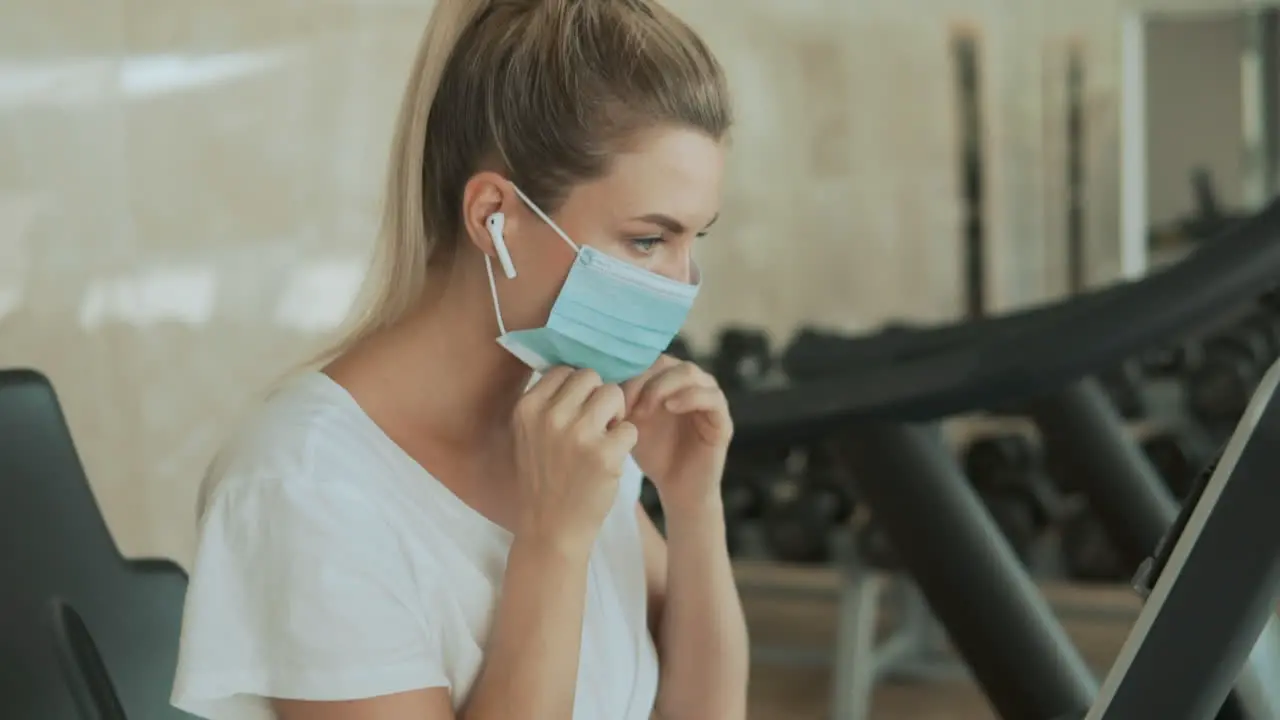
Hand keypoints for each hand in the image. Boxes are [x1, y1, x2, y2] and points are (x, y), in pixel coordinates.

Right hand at [512, 367, 637, 552]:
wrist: (551, 529)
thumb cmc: (545, 479)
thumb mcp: (529, 435)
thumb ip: (547, 402)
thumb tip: (579, 369)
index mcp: (528, 408)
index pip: (564, 371)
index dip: (578, 391)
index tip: (576, 414)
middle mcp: (550, 416)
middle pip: (591, 377)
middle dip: (599, 398)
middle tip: (596, 426)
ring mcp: (578, 434)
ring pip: (614, 394)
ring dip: (616, 416)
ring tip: (604, 440)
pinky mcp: (604, 454)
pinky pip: (630, 427)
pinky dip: (626, 442)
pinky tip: (611, 461)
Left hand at [621, 355, 733, 508]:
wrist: (676, 488)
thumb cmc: (654, 454)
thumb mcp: (632, 423)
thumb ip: (624, 400)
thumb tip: (603, 379)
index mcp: (670, 382)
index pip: (651, 360)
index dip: (631, 373)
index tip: (614, 396)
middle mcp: (691, 385)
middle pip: (668, 362)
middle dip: (644, 380)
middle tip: (628, 404)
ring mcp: (709, 399)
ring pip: (690, 372)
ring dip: (663, 386)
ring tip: (645, 409)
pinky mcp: (722, 419)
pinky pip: (712, 397)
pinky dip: (690, 396)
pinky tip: (670, 407)